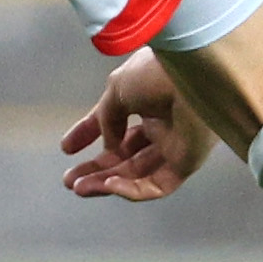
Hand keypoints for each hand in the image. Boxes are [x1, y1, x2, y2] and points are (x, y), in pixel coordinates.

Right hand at [60, 49, 217, 200]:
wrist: (196, 74)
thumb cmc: (158, 72)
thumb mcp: (118, 88)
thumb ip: (107, 118)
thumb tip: (107, 145)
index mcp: (147, 98)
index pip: (117, 122)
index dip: (90, 134)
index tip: (66, 148)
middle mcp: (162, 122)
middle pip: (125, 154)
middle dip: (96, 169)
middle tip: (69, 180)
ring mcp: (176, 144)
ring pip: (137, 173)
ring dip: (107, 183)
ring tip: (78, 188)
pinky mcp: (187, 163)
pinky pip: (157, 184)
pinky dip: (132, 188)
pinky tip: (110, 184)